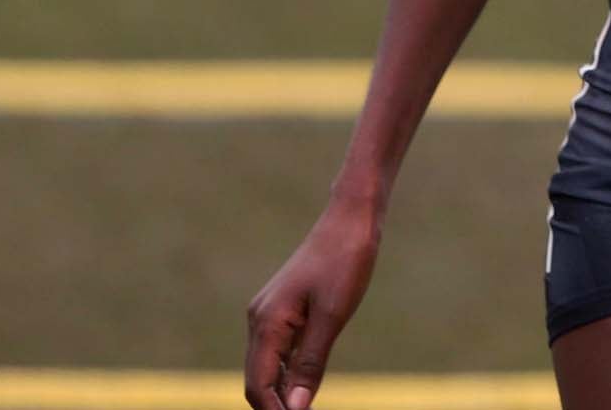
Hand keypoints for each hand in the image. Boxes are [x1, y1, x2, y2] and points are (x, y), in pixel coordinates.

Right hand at [244, 195, 382, 409]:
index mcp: (267, 323)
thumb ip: (310, 363)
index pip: (258, 385)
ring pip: (268, 366)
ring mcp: (270, 312)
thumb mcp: (332, 316)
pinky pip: (280, 349)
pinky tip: (306, 383)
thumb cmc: (345, 261)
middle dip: (275, 405)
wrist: (352, 218)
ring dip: (282, 391)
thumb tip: (295, 409)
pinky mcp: (285, 307)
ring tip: (303, 408)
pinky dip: (289, 371)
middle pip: (258, 379)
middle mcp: (260, 320)